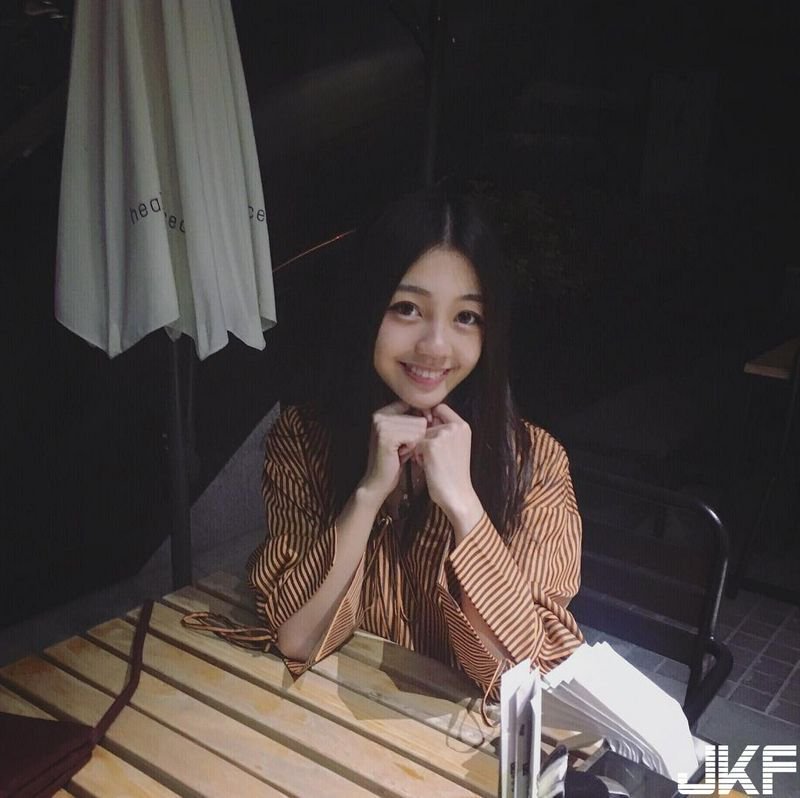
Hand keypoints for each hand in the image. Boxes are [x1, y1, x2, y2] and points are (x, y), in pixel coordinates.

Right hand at [359, 400, 428, 503]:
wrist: (378, 482)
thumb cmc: (394, 461)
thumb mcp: (404, 437)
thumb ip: (412, 422)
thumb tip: (431, 413)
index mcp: (382, 413)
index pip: (413, 406)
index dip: (421, 420)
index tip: (416, 436)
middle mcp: (380, 416)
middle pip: (418, 418)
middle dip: (417, 436)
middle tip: (403, 448)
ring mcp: (381, 425)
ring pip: (418, 427)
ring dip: (415, 443)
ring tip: (402, 451)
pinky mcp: (386, 437)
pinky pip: (414, 437)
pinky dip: (412, 448)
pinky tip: (401, 455)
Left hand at [416, 404, 482, 532]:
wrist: (457, 495)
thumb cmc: (454, 474)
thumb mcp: (456, 446)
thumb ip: (445, 431)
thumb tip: (424, 419)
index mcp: (463, 426)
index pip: (440, 408)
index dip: (430, 419)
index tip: (426, 434)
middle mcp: (455, 426)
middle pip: (426, 422)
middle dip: (424, 437)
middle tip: (430, 454)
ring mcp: (443, 434)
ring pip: (419, 434)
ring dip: (419, 447)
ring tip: (430, 462)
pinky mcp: (431, 445)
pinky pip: (414, 444)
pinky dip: (417, 456)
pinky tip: (426, 466)